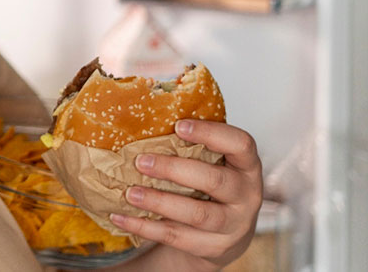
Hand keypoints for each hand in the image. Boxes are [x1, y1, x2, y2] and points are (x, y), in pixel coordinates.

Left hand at [110, 119, 262, 270]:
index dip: (211, 133)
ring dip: (159, 201)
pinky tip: (120, 216)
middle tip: (140, 161)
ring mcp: (234, 225)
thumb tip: (142, 119)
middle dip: (174, 170)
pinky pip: (177, 237)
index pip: (241, 144)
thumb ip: (190, 147)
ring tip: (130, 193)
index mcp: (246, 166)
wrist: (223, 235)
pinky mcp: (214, 248)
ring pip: (198, 214)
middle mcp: (247, 195)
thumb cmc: (209, 186)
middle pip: (215, 181)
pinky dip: (145, 226)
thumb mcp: (212, 164)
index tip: (178, 126)